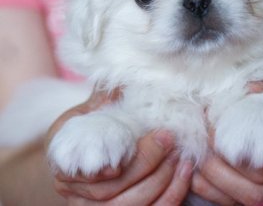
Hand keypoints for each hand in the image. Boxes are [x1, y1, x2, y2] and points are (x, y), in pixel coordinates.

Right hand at [46, 89, 192, 204]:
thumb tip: (121, 80)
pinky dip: (170, 196)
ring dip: (163, 183)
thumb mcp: (89, 109)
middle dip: (148, 165)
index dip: (126, 160)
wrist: (87, 150)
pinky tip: (184, 174)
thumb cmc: (89, 125)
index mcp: (65, 163)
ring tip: (181, 157)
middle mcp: (76, 194)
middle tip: (171, 140)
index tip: (157, 136)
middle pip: (112, 192)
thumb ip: (102, 99)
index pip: (92, 170)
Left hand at [192, 72, 262, 205]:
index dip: (239, 143)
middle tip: (199, 139)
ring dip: (216, 181)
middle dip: (221, 162)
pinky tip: (197, 177)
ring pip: (251, 198)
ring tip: (193, 158)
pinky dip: (217, 193)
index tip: (213, 124)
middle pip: (259, 181)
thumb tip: (250, 86)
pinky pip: (244, 204)